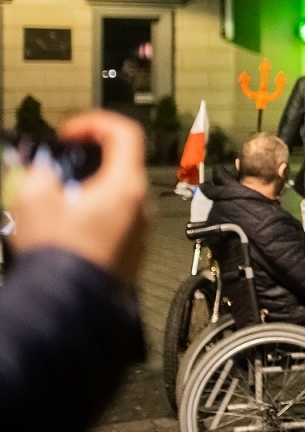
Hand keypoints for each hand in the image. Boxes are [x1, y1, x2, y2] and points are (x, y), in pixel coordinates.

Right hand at [9, 112, 148, 287]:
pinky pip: (117, 219)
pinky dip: (94, 212)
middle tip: (55, 170)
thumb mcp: (34, 201)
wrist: (73, 307)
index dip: (95, 124)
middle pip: (120, 164)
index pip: (125, 133)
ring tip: (54, 202)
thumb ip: (40, 173)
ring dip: (87, 189)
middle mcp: (143, 205)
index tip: (69, 134)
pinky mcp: (133, 249)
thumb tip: (44, 170)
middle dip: (85, 161)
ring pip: (117, 194)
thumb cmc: (61, 257)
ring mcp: (142, 229)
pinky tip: (67, 226)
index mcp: (127, 186)